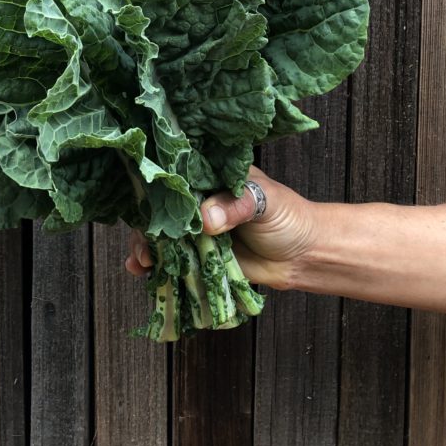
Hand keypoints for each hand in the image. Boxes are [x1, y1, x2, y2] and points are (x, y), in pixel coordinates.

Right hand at [125, 164, 318, 289]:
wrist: (302, 256)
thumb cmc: (287, 217)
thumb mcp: (264, 202)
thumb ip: (236, 206)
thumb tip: (207, 220)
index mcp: (211, 176)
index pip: (177, 174)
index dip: (157, 186)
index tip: (145, 201)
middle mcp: (198, 200)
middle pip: (161, 207)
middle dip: (146, 222)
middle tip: (144, 240)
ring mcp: (196, 229)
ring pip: (161, 234)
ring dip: (146, 246)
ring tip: (143, 260)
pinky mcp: (197, 255)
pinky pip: (171, 258)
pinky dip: (155, 265)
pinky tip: (142, 271)